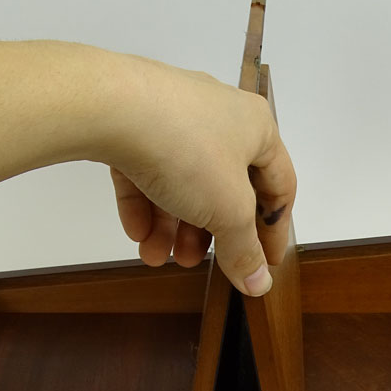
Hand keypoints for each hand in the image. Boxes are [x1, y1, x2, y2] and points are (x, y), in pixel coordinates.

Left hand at [103, 57, 295, 295]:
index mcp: (257, 128)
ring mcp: (175, 115)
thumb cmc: (189, 153)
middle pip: (225, 189)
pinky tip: (137, 234)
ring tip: (156, 257)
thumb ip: (245, 251)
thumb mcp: (228, 211)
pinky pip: (148, 169)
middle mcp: (221, 116)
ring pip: (184, 182)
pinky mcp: (135, 121)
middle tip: (192, 262)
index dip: (274, 231)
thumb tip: (259, 283)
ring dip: (173, 227)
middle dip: (208, 235)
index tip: (263, 266)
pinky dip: (146, 204)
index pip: (279, 187)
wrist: (111, 107)